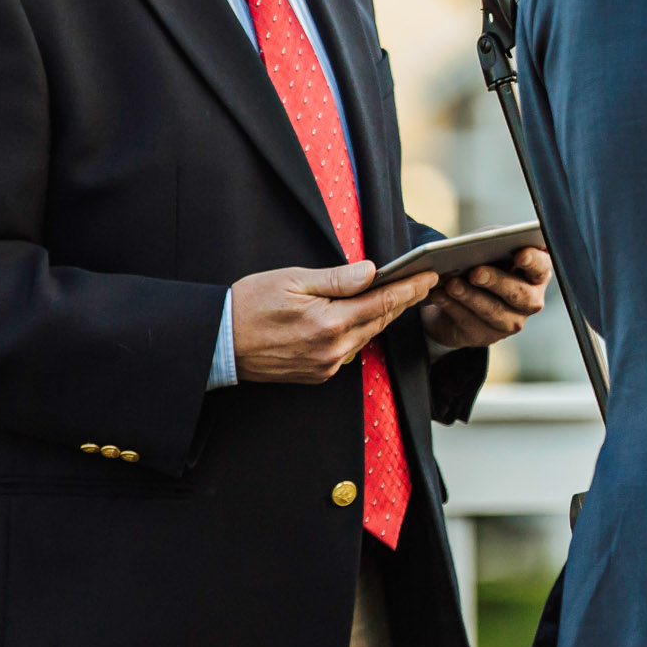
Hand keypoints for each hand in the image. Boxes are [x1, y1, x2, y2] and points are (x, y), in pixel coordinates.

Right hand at [231, 261, 437, 383]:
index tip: (429, 276)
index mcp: (328, 323)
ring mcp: (325, 366)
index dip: (409, 288)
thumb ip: (336, 279)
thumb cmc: (250, 305)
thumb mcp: (293, 280)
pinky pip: (350, 350)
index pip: (381, 303)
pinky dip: (362, 332)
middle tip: (423, 282)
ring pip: (366, 337)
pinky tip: (367, 317)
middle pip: (379, 321)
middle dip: (403, 301)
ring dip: (384, 316)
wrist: (217, 343)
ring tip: (401, 296)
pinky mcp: (317, 374)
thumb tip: (371, 271)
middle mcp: (332, 350)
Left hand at [420, 247, 551, 349]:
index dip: (533, 262)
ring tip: (451, 284)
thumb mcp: (488, 246)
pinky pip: (469, 323)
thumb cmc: (482, 262)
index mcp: (536, 273)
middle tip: (475, 272)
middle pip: (519, 293)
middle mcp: (531, 300)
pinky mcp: (487, 336)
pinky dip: (452, 307)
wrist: (460, 295)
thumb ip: (492, 243)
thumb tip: (481, 245)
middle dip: (496, 281)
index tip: (520, 255)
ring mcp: (511, 322)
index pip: (541, 267)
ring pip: (493, 311)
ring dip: (470, 296)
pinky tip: (439, 295)